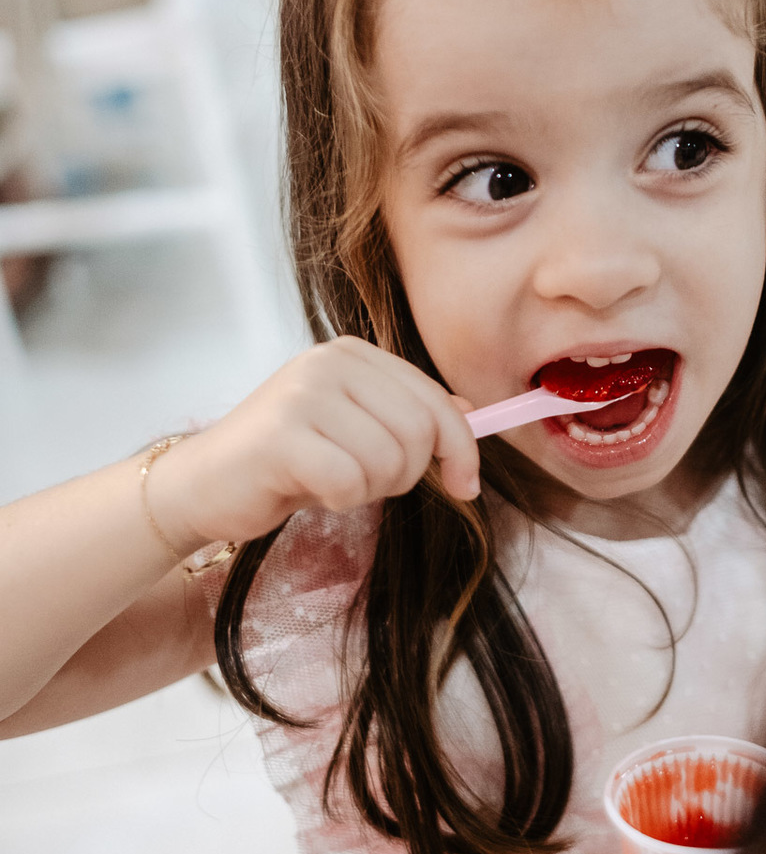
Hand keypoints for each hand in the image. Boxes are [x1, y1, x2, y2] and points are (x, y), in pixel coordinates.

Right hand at [147, 337, 479, 554]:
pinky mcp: (281, 434)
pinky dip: (340, 499)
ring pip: (388, 459)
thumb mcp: (355, 430)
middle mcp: (329, 362)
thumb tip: (471, 411)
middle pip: (420, 431)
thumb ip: (407, 414)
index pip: (436, 401)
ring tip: (330, 481)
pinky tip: (309, 489)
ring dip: (368, 489)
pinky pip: (350, 481)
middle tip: (365, 482)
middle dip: (406, 474)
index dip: (462, 449)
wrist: (205, 485)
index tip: (465, 485)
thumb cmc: (286, 462)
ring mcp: (303, 393)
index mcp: (353, 354)